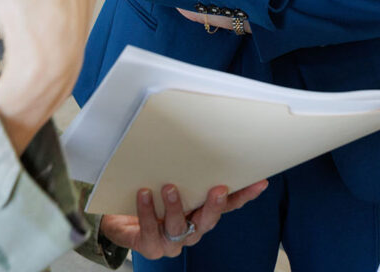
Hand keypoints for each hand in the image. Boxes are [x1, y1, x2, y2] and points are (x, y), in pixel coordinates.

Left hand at [100, 181, 269, 259]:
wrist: (120, 222)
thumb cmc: (149, 199)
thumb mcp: (170, 180)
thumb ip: (185, 168)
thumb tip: (199, 134)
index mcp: (200, 214)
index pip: (227, 205)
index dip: (244, 195)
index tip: (259, 182)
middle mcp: (190, 230)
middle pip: (208, 220)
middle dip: (214, 205)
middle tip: (218, 189)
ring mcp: (171, 241)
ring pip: (179, 227)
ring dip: (176, 207)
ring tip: (169, 188)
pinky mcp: (149, 246)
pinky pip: (150, 231)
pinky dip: (147, 212)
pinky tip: (143, 195)